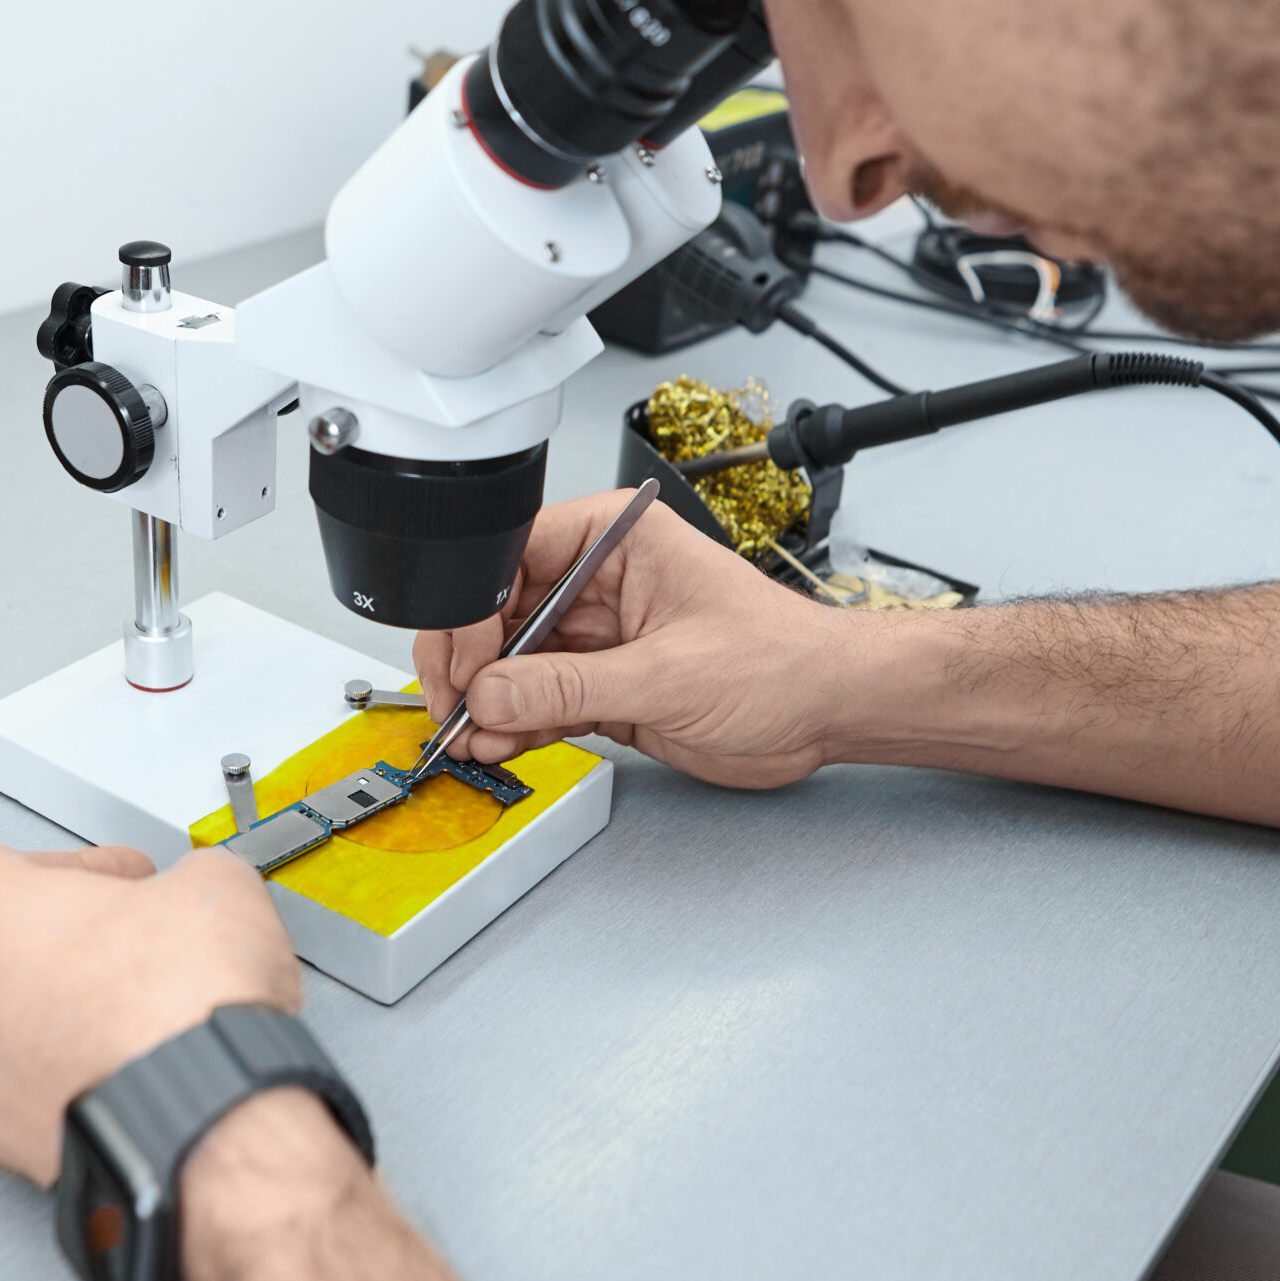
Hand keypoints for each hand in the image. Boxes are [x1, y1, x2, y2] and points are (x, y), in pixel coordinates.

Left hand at [0, 844, 299, 1182]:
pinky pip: (29, 1095)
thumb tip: (196, 890)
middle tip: (132, 949)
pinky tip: (126, 1070)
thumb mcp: (209, 882)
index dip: (91, 874)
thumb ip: (181, 877)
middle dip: (66, 950)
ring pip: (9, 1030)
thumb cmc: (176, 1000)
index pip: (22, 869)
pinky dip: (70, 1082)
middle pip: (1, 953)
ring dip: (64, 1021)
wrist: (201, 1113)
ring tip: (135, 1018)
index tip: (127, 885)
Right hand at [412, 489, 845, 788]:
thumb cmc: (783, 660)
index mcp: (615, 538)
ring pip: (513, 665)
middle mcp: (597, 581)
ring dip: (489, 703)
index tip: (464, 661)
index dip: (475, 607)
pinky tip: (498, 742)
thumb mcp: (670, 673)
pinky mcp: (601, 686)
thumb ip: (573, 686)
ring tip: (469, 735)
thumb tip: (496, 693)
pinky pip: (539, 702)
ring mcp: (596, 637)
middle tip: (453, 706)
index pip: (513, 555)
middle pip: (499, 612)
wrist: (826, 711)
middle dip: (473, 664)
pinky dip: (514, 725)